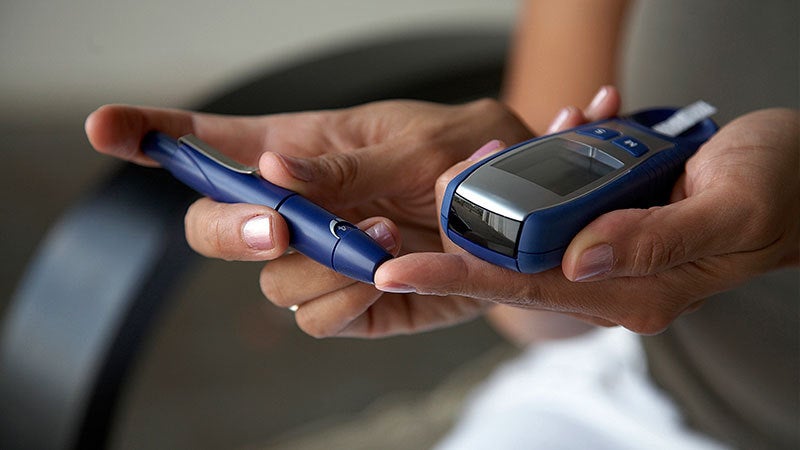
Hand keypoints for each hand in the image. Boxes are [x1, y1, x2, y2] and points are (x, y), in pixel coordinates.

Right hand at [85, 98, 532, 336]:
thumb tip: (273, 173)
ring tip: (383, 237)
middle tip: (280, 224)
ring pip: (270, 282)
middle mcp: (294, 210)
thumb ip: (344, 164)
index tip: (105, 128)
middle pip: (213, 229)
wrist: (514, 218)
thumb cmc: (465, 155)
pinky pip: (316, 319)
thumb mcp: (412, 143)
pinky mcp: (349, 304)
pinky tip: (385, 274)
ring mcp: (316, 261)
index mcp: (296, 153)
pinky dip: (346, 302)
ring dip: (320, 265)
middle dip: (233, 230)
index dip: (151, 135)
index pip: (208, 144)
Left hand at [376, 106, 799, 333]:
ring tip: (496, 146)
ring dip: (507, 183)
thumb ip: (654, 241)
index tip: (395, 270)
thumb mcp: (729, 209)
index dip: (455, 276)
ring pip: (532, 226)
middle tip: (411, 204)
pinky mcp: (614, 219)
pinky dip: (557, 158)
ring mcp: (611, 248)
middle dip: (456, 233)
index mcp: (634, 290)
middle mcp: (612, 277)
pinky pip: (565, 197)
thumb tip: (578, 259)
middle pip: (512, 262)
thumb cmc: (780, 190)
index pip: (524, 287)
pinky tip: (573, 122)